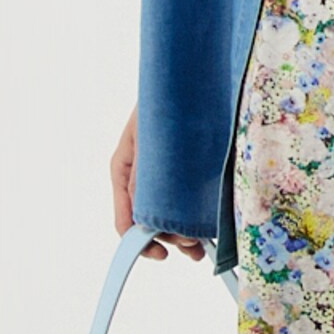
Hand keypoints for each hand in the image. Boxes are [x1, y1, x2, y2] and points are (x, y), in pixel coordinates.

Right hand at [110, 106, 205, 261]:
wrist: (185, 80)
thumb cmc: (162, 103)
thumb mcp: (148, 137)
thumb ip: (142, 173)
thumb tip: (142, 212)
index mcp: (123, 169)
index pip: (125, 218)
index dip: (139, 243)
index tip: (159, 254)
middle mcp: (141, 178)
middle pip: (150, 223)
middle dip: (170, 239)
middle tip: (194, 245)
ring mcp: (162, 177)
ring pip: (169, 218)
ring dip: (185, 236)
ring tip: (203, 245)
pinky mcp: (184, 174)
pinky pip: (186, 204)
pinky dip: (196, 221)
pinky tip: (210, 230)